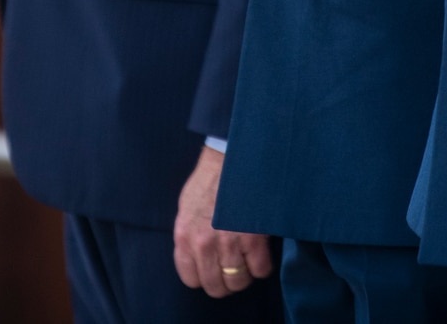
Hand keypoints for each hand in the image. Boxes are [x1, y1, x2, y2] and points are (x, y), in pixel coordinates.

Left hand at [173, 146, 274, 297]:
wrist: (232, 158)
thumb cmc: (211, 180)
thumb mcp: (188, 207)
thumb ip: (190, 235)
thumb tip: (197, 257)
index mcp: (184, 236)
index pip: (190, 279)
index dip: (205, 277)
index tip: (214, 269)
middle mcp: (203, 244)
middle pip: (215, 286)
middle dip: (226, 281)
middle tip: (234, 268)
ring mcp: (227, 243)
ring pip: (238, 282)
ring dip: (245, 274)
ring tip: (247, 258)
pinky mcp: (252, 239)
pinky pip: (260, 270)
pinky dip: (263, 265)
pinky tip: (261, 250)